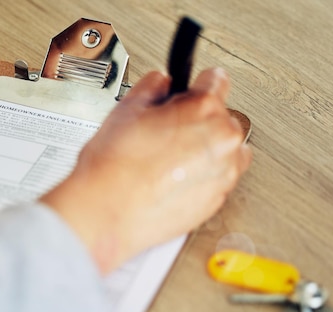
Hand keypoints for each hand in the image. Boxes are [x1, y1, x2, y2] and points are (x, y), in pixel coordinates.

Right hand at [41, 68, 251, 272]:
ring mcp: (223, 173)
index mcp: (204, 109)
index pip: (218, 80)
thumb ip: (153, 87)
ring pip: (226, 151)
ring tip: (171, 158)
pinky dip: (202, 177)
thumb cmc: (113, 168)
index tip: (191, 91)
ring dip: (206, 150)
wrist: (106, 212)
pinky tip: (172, 179)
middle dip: (198, 122)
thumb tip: (161, 84)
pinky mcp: (216, 201)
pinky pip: (217, 179)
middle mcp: (223, 141)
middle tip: (167, 132)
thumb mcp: (127, 109)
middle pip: (222, 118)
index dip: (196, 84)